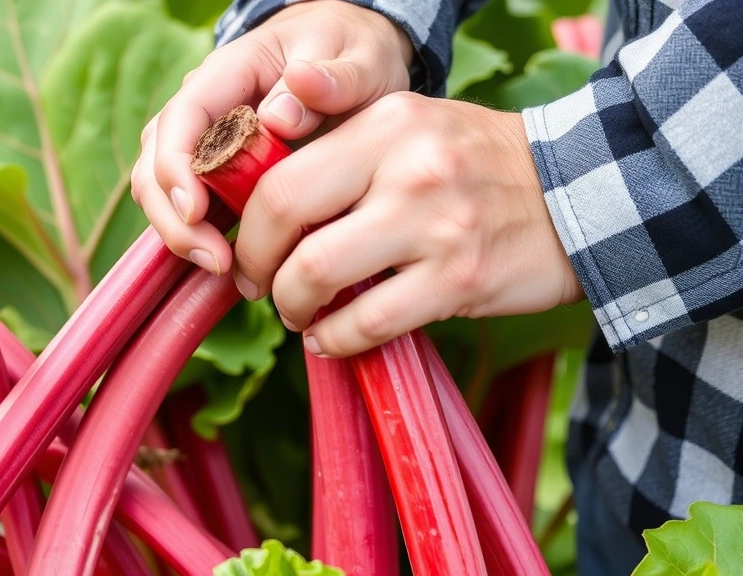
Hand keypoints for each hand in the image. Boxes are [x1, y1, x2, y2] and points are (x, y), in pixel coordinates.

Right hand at [131, 0, 413, 275]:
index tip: (196, 210)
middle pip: (157, 162)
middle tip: (215, 259)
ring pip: (161, 189)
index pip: (181, 117)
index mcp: (232, 72)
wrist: (352, 58)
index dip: (176, 165)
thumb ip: (332, 81)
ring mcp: (202, 139)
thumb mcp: (360, 60)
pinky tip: (232, 264)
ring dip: (182, 233)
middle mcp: (204, 106)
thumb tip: (277, 117)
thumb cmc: (353, 55)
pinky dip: (199, 235)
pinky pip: (188, 204)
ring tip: (223, 267)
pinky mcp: (214, 169)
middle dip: (174, 216)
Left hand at [233, 93, 584, 356]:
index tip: (251, 252)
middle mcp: (408, 166)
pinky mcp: (460, 278)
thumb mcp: (414, 129)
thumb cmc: (478, 165)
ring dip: (295, 306)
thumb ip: (345, 153)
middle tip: (263, 288)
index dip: (251, 227)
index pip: (283, 175)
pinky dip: (338, 339)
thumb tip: (268, 208)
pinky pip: (371, 322)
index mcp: (387, 123)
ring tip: (301, 314)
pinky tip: (333, 338)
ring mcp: (436, 223)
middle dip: (259, 265)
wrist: (578, 193)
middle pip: (287, 218)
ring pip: (320, 274)